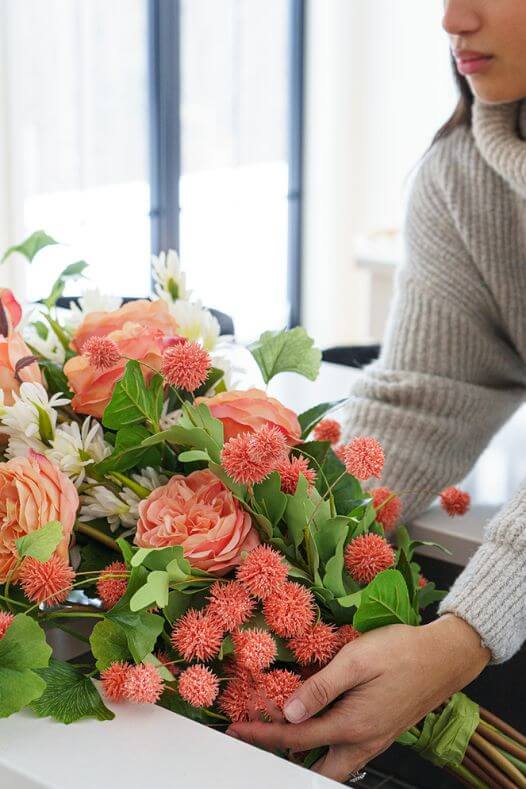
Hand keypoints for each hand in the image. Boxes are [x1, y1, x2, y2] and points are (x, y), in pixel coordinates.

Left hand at [227, 615, 489, 781]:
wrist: (446, 656)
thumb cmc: (403, 651)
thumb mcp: (357, 660)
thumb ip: (322, 688)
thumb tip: (290, 714)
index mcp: (354, 725)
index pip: (296, 738)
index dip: (263, 734)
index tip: (237, 729)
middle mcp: (364, 741)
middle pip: (316, 768)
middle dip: (283, 758)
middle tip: (258, 735)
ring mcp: (375, 739)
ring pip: (332, 763)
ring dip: (304, 752)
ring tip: (280, 727)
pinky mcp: (381, 730)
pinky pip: (346, 749)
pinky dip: (323, 742)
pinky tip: (314, 720)